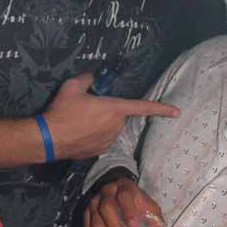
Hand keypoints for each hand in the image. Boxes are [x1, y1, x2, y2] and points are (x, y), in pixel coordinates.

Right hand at [44, 72, 179, 159]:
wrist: (50, 139)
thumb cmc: (63, 111)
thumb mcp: (72, 87)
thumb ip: (87, 79)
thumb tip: (92, 76)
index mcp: (114, 109)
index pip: (142, 107)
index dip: (161, 108)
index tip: (176, 112)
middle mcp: (116, 126)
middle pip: (119, 115)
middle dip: (108, 111)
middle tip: (88, 108)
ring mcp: (109, 140)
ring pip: (111, 127)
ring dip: (102, 123)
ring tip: (80, 121)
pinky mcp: (100, 150)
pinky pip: (103, 138)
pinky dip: (95, 135)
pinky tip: (80, 132)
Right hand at [84, 178, 169, 226]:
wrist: (117, 191)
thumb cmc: (135, 201)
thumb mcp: (148, 206)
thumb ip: (157, 223)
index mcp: (124, 188)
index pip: (124, 196)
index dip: (129, 211)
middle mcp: (106, 194)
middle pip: (106, 209)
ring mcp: (94, 205)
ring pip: (95, 224)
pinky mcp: (87, 217)